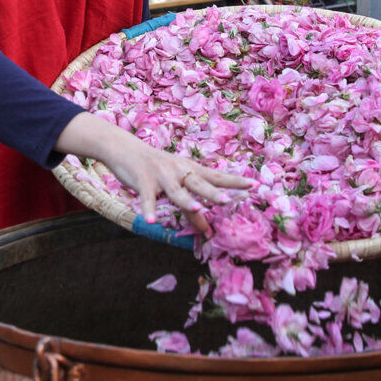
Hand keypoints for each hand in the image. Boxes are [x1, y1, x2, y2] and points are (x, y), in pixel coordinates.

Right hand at [55, 112, 252, 234]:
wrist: (125, 148)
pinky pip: (147, 198)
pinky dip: (149, 210)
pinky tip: (151, 221)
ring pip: (176, 191)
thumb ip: (192, 206)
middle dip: (214, 192)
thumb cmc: (156, 168)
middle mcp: (179, 171)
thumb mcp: (176, 184)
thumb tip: (207, 232)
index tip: (255, 186)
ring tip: (199, 209)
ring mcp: (161, 176)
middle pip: (200, 183)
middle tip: (228, 200)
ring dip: (187, 200)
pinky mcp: (143, 182)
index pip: (217, 176)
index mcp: (191, 169)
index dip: (234, 181)